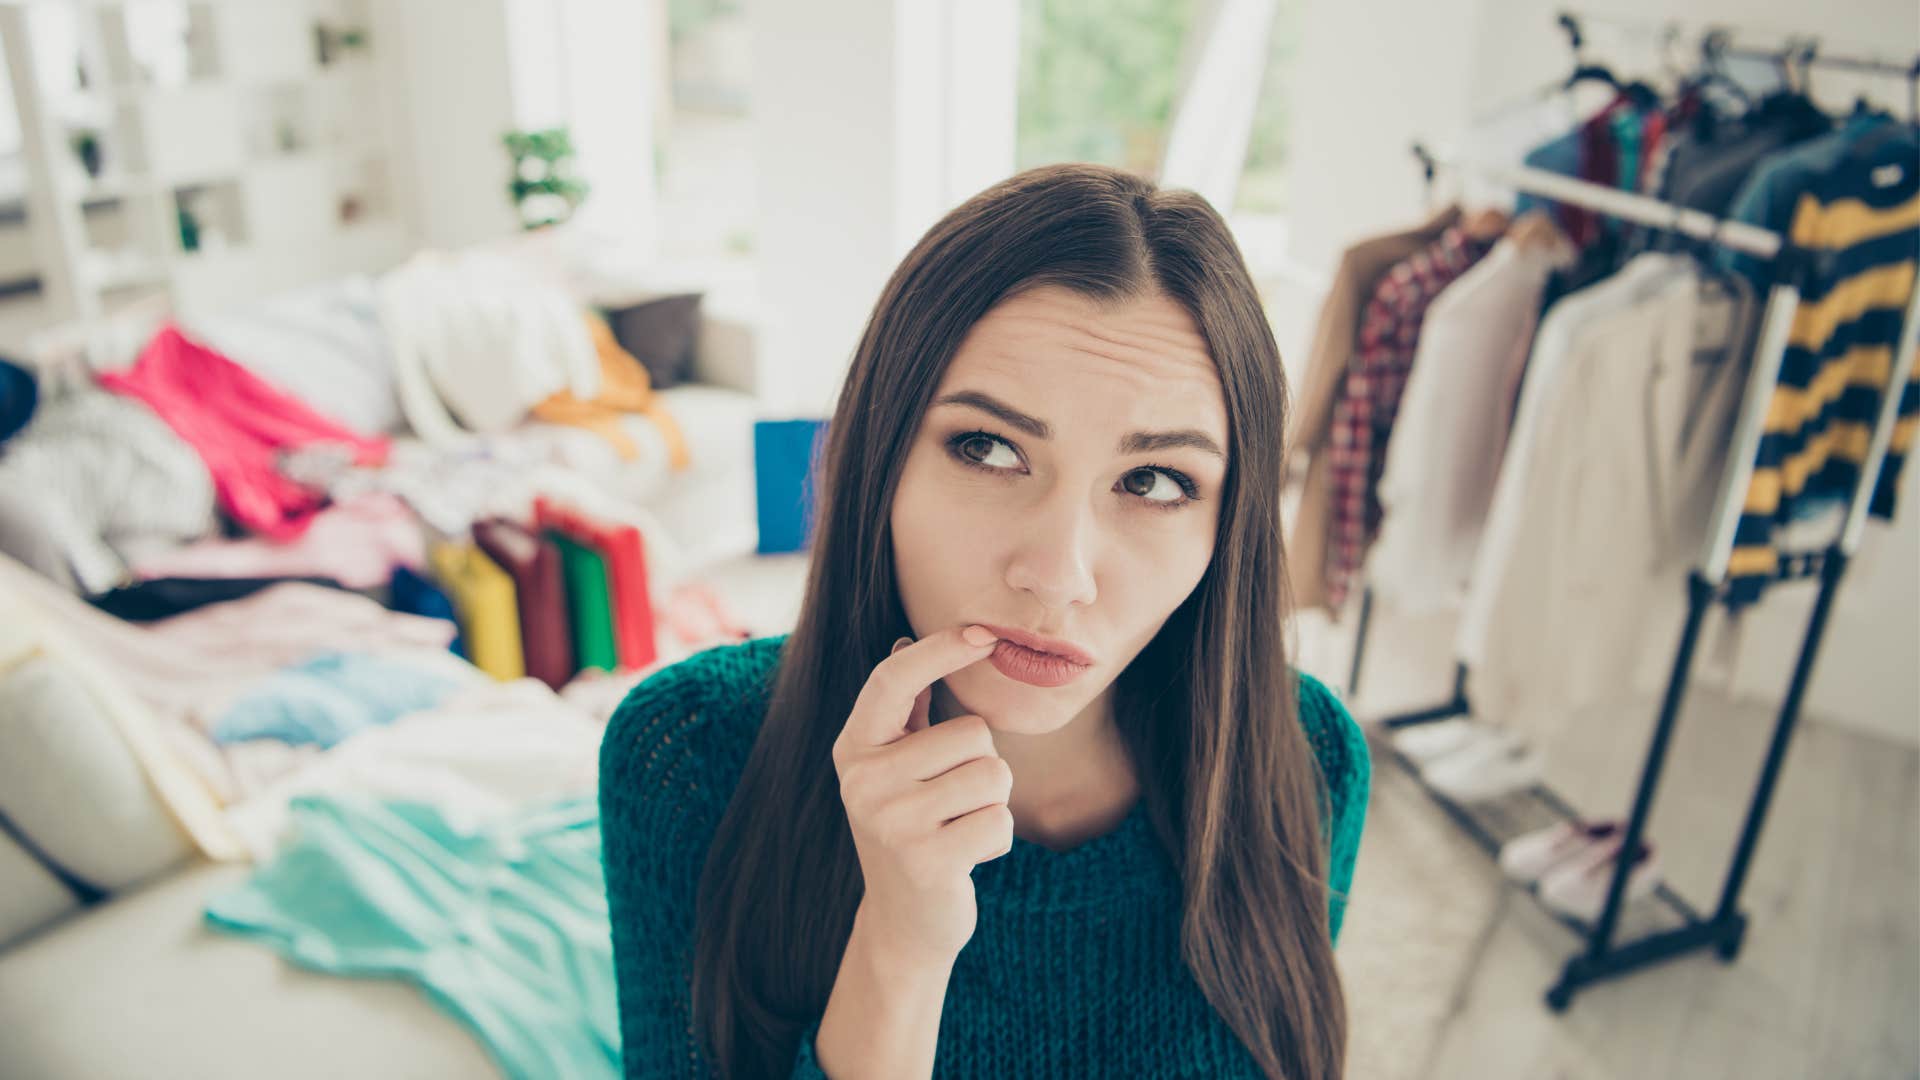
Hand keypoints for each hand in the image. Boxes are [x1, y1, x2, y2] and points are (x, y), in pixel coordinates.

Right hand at [831, 624, 1013, 966]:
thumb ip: (903, 709)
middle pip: (971, 733)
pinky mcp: (926, 862)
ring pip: (993, 776)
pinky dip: (997, 838)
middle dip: (982, 764)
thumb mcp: (895, 766)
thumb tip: (902, 640)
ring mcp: (890, 823)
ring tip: (959, 825)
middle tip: (952, 800)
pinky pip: (1001, 822)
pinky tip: (966, 855)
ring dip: (993, 803)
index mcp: (854, 748)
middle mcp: (862, 781)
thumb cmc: (909, 826)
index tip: (985, 633)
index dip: (940, 649)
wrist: (903, 919)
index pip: (892, 679)